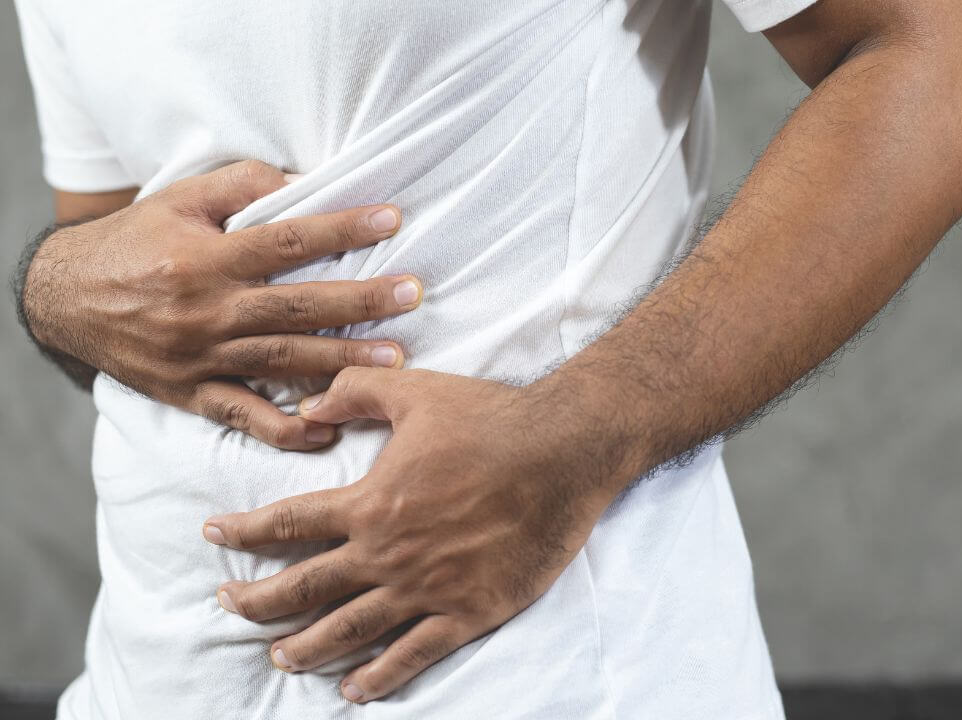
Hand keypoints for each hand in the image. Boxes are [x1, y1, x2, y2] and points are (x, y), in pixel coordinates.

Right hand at [21, 160, 423, 448]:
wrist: (63, 298)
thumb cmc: (134, 241)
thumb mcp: (179, 199)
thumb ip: (241, 186)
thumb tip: (304, 180)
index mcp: (206, 258)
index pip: (287, 240)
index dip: (342, 229)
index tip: (392, 220)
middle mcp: (206, 310)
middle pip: (296, 306)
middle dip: (360, 301)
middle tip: (412, 295)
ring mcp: (201, 357)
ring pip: (282, 362)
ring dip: (342, 362)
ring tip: (395, 361)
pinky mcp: (191, 392)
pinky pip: (244, 416)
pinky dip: (285, 429)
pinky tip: (328, 430)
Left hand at [202, 367, 616, 702]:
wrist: (563, 453)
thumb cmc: (492, 419)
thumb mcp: (416, 392)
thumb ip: (354, 393)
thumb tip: (307, 408)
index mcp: (370, 502)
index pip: (288, 524)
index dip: (243, 532)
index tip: (215, 536)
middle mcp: (387, 552)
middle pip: (304, 588)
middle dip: (258, 602)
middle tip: (231, 606)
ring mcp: (425, 588)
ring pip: (349, 630)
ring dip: (306, 647)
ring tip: (280, 658)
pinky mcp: (467, 611)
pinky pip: (413, 654)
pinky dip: (378, 677)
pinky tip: (354, 689)